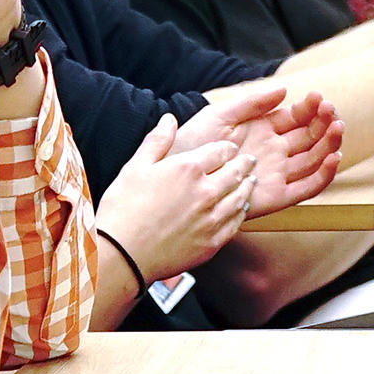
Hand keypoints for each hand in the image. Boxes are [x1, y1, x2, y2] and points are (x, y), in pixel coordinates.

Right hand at [95, 114, 257, 278]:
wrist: (122, 253)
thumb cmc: (123, 208)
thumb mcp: (135, 167)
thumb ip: (157, 140)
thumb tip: (169, 119)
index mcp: (188, 169)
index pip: (221, 151)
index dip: (227, 148)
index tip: (229, 148)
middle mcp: (206, 192)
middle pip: (236, 172)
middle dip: (244, 163)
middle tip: (249, 160)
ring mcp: (212, 219)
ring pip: (241, 197)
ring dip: (248, 186)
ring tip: (250, 181)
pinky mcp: (212, 242)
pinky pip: (236, 223)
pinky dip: (241, 212)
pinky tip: (240, 209)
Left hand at [175, 88, 341, 218]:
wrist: (177, 174)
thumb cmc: (194, 142)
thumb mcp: (220, 115)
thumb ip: (251, 102)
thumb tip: (284, 89)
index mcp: (264, 129)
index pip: (297, 117)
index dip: (310, 108)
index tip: (318, 97)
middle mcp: (275, 151)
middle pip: (310, 137)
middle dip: (324, 123)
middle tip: (331, 111)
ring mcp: (277, 173)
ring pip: (314, 159)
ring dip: (329, 144)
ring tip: (337, 127)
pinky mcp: (277, 196)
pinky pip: (307, 188)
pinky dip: (323, 175)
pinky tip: (332, 158)